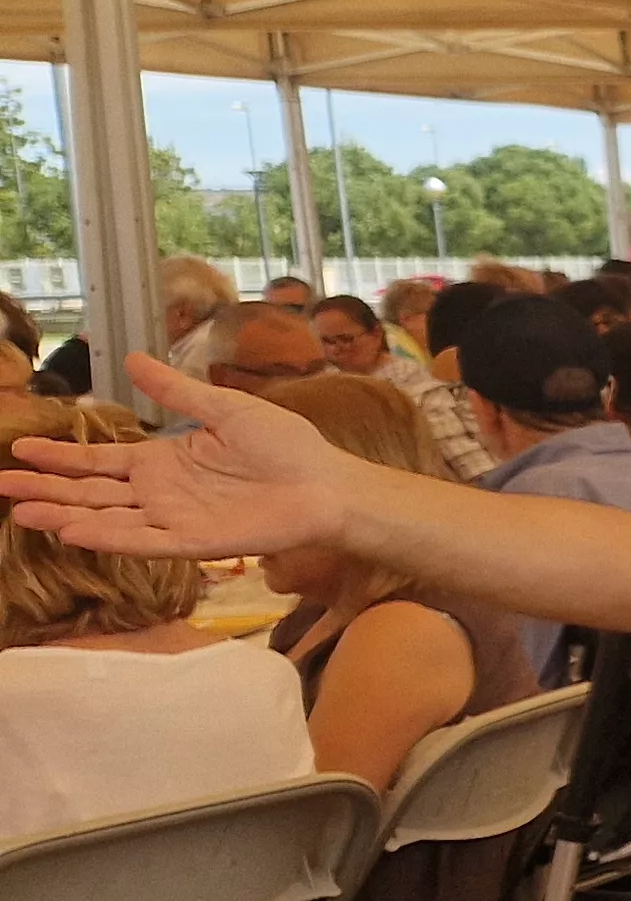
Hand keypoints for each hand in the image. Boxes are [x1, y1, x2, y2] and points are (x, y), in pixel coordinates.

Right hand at [0, 354, 356, 557]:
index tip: (19, 450)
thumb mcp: (223, 408)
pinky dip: (109, 538)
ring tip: (22, 512)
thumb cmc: (286, 447)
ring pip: (107, 520)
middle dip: (44, 490)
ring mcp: (174, 519)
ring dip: (65, 516)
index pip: (98, 462)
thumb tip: (131, 358)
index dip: (59, 458)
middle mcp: (160, 494)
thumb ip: (175, 390)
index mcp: (163, 462)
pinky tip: (74, 532)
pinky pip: (144, 541)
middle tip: (1, 486)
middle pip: (90, 494)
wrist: (328, 484)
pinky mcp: (196, 542)